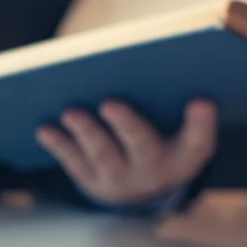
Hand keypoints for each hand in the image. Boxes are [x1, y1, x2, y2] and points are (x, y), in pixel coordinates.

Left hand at [34, 99, 215, 205]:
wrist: (144, 187)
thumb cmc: (164, 135)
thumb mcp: (178, 125)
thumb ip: (172, 99)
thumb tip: (141, 59)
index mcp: (186, 153)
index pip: (199, 139)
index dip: (201, 123)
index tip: (202, 101)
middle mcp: (157, 170)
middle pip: (143, 147)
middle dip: (127, 125)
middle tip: (109, 103)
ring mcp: (123, 180)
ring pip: (104, 156)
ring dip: (86, 133)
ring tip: (70, 113)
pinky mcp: (94, 183)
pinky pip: (75, 164)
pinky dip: (60, 146)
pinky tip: (44, 129)